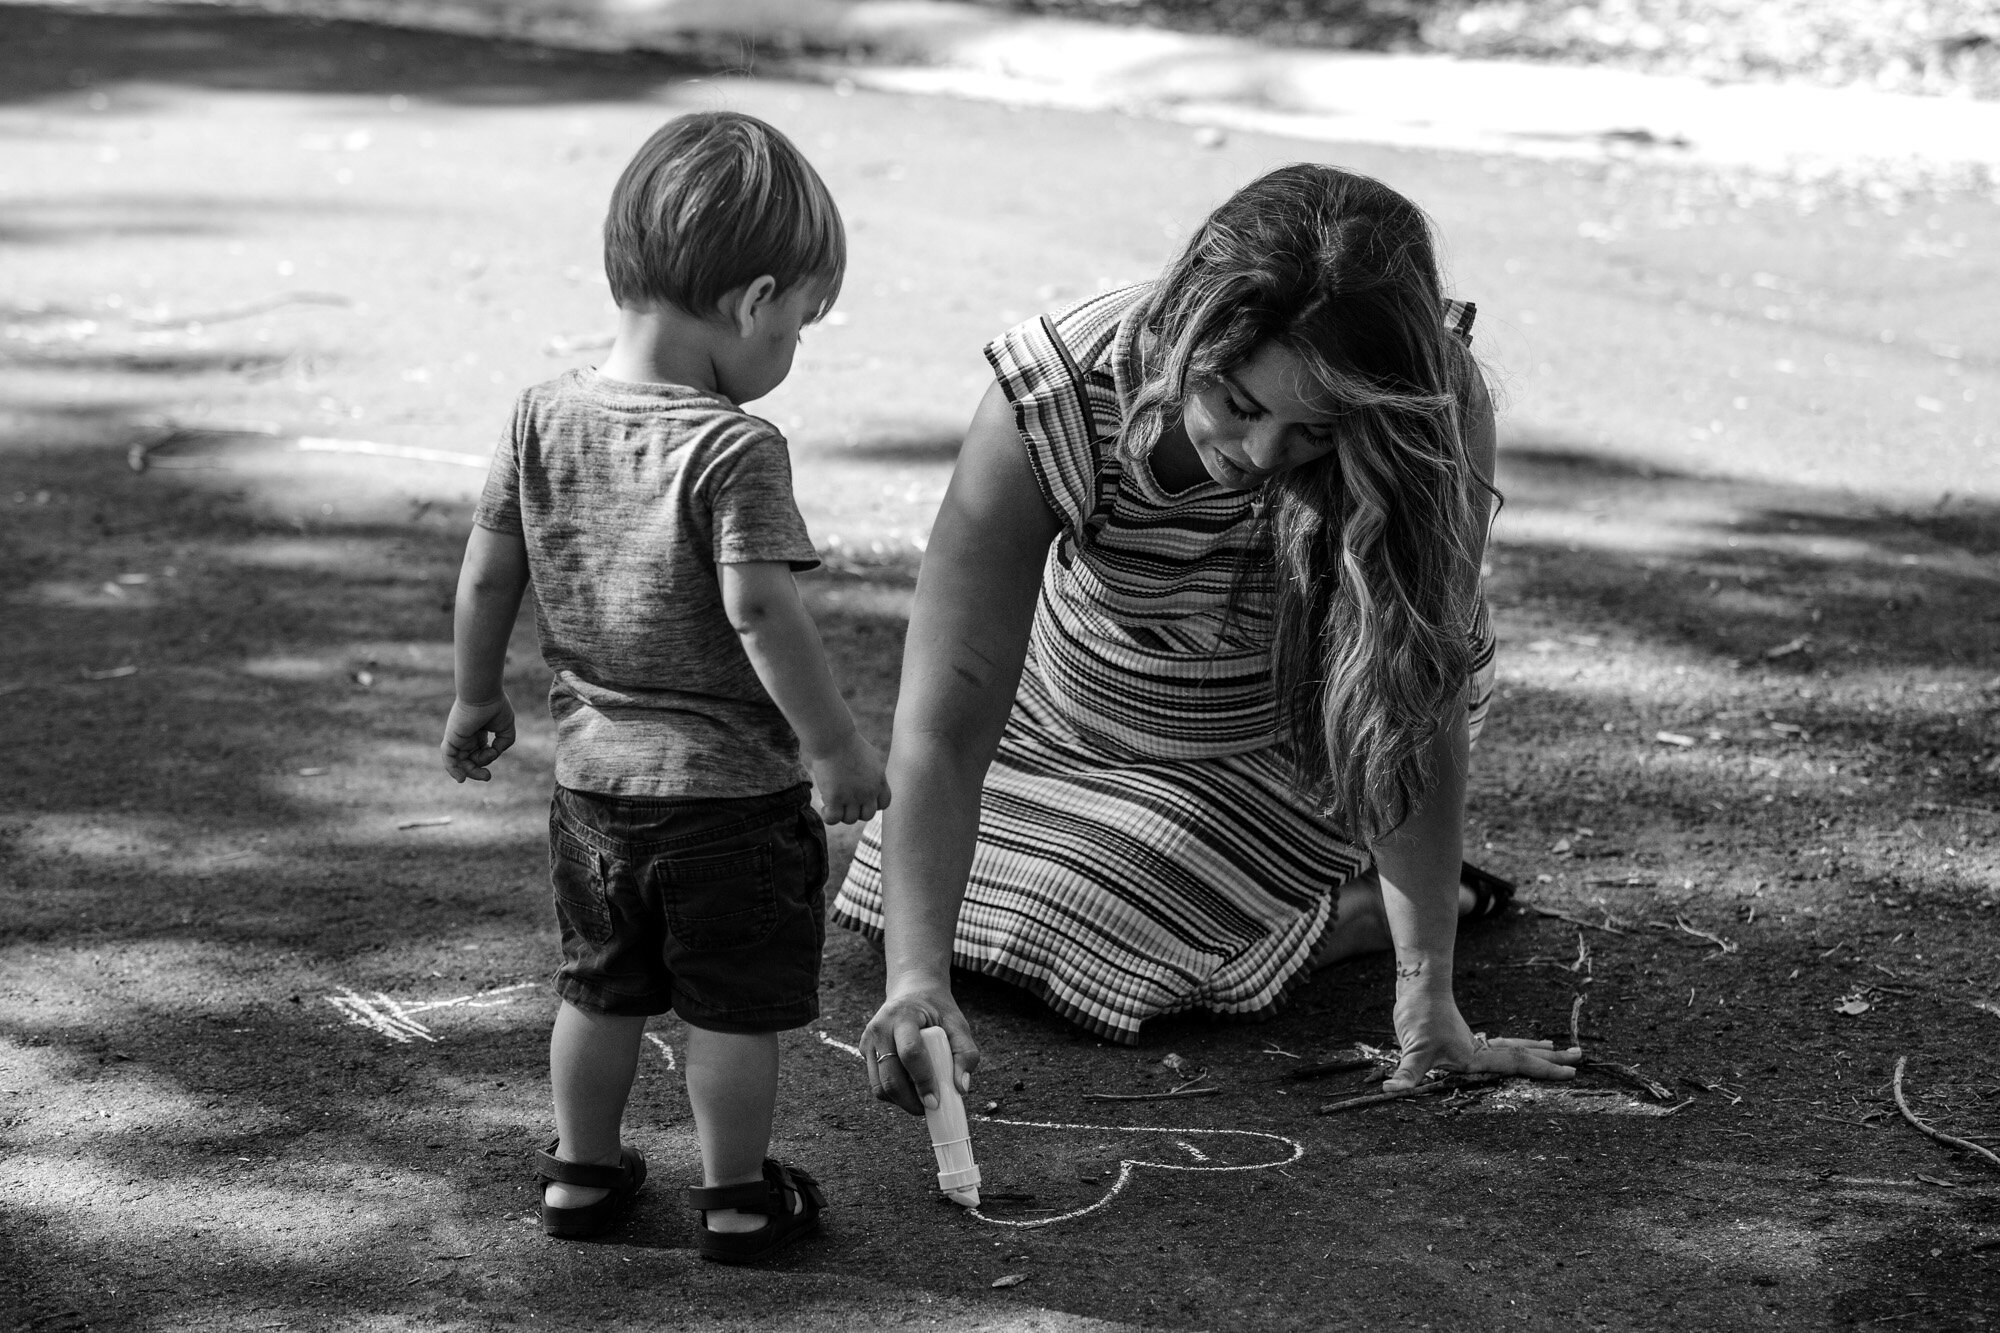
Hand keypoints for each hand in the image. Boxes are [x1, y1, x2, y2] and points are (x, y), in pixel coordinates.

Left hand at [440, 695, 514, 781]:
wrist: (483, 694)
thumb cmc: (495, 706)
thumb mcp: (506, 729)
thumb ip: (503, 744)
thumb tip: (494, 754)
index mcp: (477, 732)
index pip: (479, 752)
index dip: (487, 758)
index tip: (495, 753)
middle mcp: (466, 736)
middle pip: (469, 759)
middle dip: (478, 770)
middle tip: (487, 777)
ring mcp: (457, 738)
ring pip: (460, 761)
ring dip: (470, 771)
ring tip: (484, 776)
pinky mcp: (451, 738)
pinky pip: (448, 758)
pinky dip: (453, 769)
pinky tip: (461, 778)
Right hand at [806, 732, 890, 824]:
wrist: (834, 739)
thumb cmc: (848, 742)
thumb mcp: (870, 757)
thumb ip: (873, 772)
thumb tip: (869, 778)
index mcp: (879, 781)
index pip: (884, 804)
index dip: (873, 804)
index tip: (862, 798)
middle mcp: (868, 792)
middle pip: (867, 815)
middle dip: (856, 810)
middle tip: (844, 801)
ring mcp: (852, 797)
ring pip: (850, 819)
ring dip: (841, 813)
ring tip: (832, 803)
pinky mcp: (835, 799)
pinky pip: (833, 819)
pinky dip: (828, 816)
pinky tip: (824, 808)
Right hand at [861, 980, 979, 1114]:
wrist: (912, 991)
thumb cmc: (937, 1010)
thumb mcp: (958, 1025)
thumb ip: (966, 1054)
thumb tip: (961, 1088)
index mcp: (903, 1016)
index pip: (910, 1053)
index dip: (923, 1081)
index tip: (936, 1101)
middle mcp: (880, 1028)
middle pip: (890, 1077)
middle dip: (910, 1101)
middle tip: (931, 1108)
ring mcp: (868, 1040)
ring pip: (879, 1086)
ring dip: (901, 1101)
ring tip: (922, 1099)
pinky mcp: (864, 1050)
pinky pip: (877, 1083)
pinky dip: (894, 1094)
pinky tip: (910, 1088)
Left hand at [1383, 978, 1579, 1092]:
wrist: (1417, 987)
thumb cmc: (1418, 1017)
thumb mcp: (1412, 1050)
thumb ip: (1406, 1074)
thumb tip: (1391, 1090)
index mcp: (1477, 1058)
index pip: (1518, 1065)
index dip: (1544, 1070)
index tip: (1571, 1073)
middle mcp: (1480, 1050)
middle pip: (1523, 1054)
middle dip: (1551, 1060)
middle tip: (1580, 1057)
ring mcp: (1474, 1043)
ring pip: (1512, 1047)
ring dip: (1535, 1050)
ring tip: (1557, 1049)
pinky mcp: (1463, 1037)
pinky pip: (1497, 1046)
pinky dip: (1512, 1047)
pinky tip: (1511, 1048)